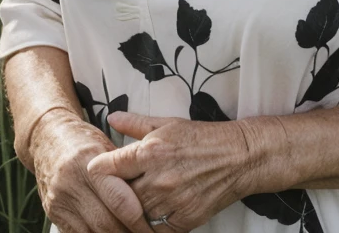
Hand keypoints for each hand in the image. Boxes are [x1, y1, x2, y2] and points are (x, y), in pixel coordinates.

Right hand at [31, 110, 153, 232]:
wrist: (47, 138)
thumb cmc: (82, 140)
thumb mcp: (106, 145)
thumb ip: (124, 169)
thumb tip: (149, 194)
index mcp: (88, 161)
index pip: (119, 200)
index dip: (138, 219)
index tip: (153, 226)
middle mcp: (71, 182)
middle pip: (105, 223)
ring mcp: (60, 201)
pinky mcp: (53, 214)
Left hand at [87, 112, 251, 231]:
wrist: (239, 157)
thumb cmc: (203, 138)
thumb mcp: (168, 124)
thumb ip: (136, 123)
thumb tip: (111, 117)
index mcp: (150, 151)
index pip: (107, 168)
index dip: (99, 170)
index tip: (99, 171)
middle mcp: (158, 178)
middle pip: (118, 196)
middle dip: (117, 192)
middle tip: (120, 187)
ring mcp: (171, 202)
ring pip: (135, 215)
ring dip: (133, 209)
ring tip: (138, 199)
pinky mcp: (184, 220)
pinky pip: (156, 230)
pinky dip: (152, 224)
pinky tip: (154, 213)